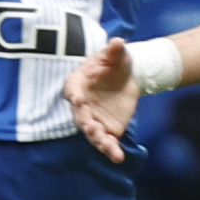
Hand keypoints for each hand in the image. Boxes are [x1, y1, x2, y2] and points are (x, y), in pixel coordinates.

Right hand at [63, 40, 140, 161]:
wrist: (126, 79)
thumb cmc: (115, 65)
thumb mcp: (117, 55)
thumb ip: (115, 51)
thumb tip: (118, 42)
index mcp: (79, 83)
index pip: (72, 89)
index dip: (74, 94)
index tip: (77, 99)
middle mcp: (82, 104)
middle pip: (80, 115)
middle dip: (85, 122)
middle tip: (91, 127)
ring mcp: (93, 118)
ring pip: (91, 132)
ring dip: (97, 140)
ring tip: (107, 146)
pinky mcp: (106, 129)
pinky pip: (106, 141)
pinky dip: (111, 150)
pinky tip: (118, 158)